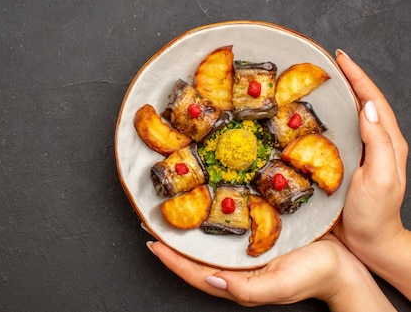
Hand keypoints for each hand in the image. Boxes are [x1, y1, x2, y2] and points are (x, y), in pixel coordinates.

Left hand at [147, 233, 393, 310]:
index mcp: (237, 282)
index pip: (194, 273)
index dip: (171, 259)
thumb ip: (245, 289)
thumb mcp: (279, 285)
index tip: (151, 241)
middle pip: (195, 257)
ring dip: (188, 229)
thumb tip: (210, 279)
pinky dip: (211, 220)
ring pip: (208, 243)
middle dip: (173, 242)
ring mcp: (244, 254)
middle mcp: (236, 268)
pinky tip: (206, 205)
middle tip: (152, 222)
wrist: (344, 266)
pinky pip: (226, 230)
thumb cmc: (315, 276)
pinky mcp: (256, 238)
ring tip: (170, 212)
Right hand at [333, 49, 410, 297]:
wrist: (368, 243)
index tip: (340, 57)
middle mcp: (372, 143)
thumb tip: (368, 107)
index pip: (373, 100)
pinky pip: (330, 134)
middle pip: (360, 102)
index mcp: (387, 142)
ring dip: (331, 97)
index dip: (358, 76)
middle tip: (322, 63)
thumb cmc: (374, 214)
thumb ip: (379, 142)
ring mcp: (356, 153)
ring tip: (311, 83)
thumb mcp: (381, 177)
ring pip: (345, 117)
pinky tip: (302, 117)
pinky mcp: (340, 164)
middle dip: (344, 79)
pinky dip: (319, 120)